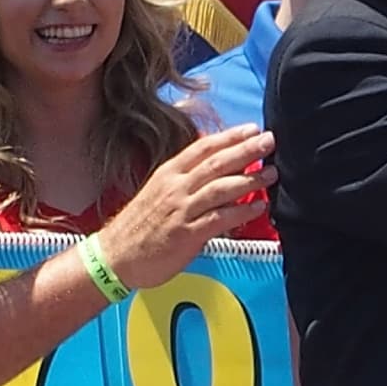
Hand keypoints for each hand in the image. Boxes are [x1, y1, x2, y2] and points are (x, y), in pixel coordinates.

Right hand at [96, 125, 276, 289]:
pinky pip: (219, 219)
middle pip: (216, 163)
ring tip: (271, 174)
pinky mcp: (186, 234)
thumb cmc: (139, 226)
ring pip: (221, 188)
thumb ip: (188, 181)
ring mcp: (181, 210)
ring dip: (250, 180)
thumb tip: (221, 171)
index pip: (203, 148)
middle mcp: (176, 187)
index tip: (252, 128)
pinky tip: (259, 207)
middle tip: (270, 140)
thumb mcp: (160, 192)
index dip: (230, 137)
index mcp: (169, 173)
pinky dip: (241, 211)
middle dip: (246, 150)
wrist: (114, 257)